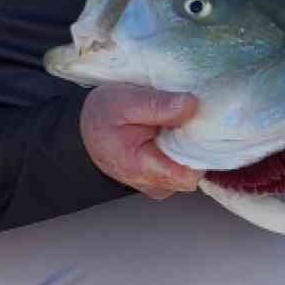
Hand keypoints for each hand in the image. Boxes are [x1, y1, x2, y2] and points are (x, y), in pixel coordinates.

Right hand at [80, 84, 202, 198]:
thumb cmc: (101, 116)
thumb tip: (191, 105)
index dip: (201, 146)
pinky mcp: (165, 178)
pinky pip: (186, 164)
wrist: (83, 131)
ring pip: (193, 166)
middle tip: (186, 115)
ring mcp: (162, 184)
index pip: (189, 172)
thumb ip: (157, 105)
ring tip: (177, 120)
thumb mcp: (124, 100)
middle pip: (196, 169)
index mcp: (143, 168)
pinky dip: (185, 145)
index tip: (198, 121)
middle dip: (198, 141)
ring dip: (191, 142)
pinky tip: (174, 129)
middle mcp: (156, 184)